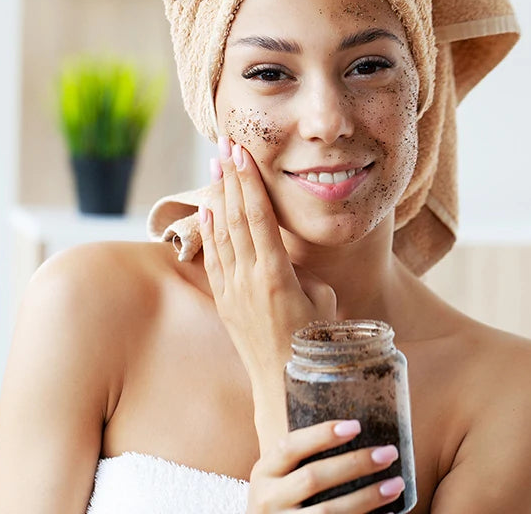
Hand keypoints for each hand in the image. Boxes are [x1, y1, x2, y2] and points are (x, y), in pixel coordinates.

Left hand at [198, 136, 336, 446]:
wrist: (283, 385)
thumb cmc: (314, 344)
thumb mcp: (322, 300)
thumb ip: (303, 272)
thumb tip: (287, 260)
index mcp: (276, 275)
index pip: (257, 216)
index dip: (248, 182)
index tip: (241, 153)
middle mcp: (248, 278)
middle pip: (234, 216)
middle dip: (229, 177)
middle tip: (224, 145)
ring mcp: (232, 289)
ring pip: (221, 232)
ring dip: (217, 196)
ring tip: (214, 165)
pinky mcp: (224, 300)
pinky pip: (214, 256)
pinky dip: (209, 229)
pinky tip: (207, 208)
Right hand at [247, 419, 404, 512]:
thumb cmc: (282, 499)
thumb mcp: (279, 476)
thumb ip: (301, 459)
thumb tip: (355, 430)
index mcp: (263, 472)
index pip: (290, 447)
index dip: (321, 435)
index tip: (356, 426)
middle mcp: (268, 499)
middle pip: (313, 478)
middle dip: (355, 464)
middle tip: (388, 453)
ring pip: (329, 511)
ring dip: (367, 497)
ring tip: (395, 484)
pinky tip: (388, 513)